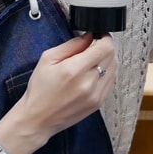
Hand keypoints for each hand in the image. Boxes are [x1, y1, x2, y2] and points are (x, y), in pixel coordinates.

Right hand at [0, 33, 116, 153]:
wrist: (38, 118)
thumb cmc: (40, 90)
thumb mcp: (48, 59)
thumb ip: (71, 45)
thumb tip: (88, 36)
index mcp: (74, 70)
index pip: (105, 48)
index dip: (104, 38)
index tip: (99, 35)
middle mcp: (88, 83)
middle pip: (112, 57)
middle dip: (104, 48)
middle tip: (92, 48)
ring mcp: (96, 95)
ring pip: (114, 70)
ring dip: (106, 61)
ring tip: (90, 62)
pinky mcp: (98, 103)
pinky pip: (111, 82)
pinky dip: (106, 75)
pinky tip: (92, 75)